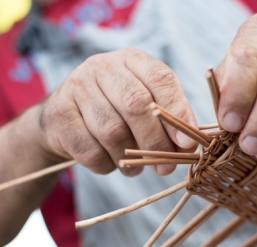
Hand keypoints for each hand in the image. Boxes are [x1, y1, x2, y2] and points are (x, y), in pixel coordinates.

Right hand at [37, 47, 196, 175]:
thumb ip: (169, 118)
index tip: (188, 142)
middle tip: (167, 167)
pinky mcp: (59, 115)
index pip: (160, 78)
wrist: (65, 120)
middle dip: (156, 142)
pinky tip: (113, 163)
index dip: (177, 111)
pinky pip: (91, 151)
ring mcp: (76, 87)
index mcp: (132, 59)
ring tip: (137, 167)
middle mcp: (103, 66)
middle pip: (136, 105)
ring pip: (113, 131)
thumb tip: (188, 144)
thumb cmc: (117, 111)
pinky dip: (108, 165)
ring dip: (131, 158)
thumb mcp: (147, 104)